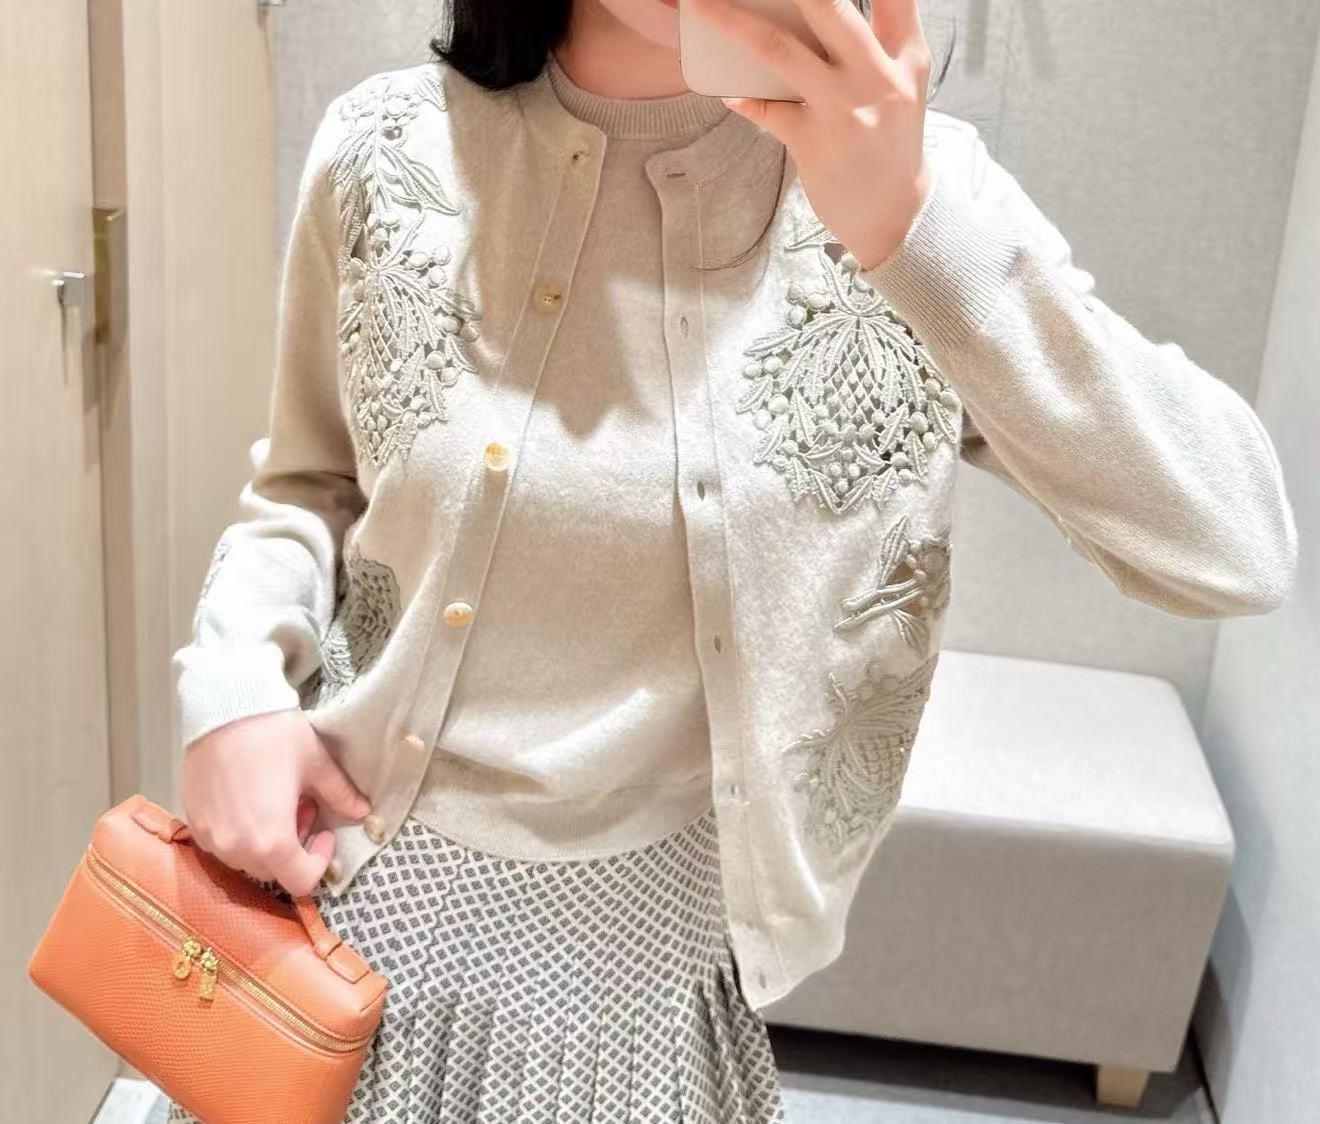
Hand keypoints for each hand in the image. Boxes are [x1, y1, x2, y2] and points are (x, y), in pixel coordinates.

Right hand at [178, 709, 372, 896]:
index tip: (325, 832)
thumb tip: (362, 811)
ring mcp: (210, 836)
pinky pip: (222, 842)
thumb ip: (340, 795)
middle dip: (294, 847)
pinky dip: (240, 832)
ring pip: (245, 858)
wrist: (224, 706)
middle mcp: (236, 848)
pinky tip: (249, 798)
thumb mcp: (317, 764)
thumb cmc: (275, 734)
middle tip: (302, 807)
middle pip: (272, 870)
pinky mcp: (193, 820)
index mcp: (271, 842)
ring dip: (266, 841)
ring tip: (275, 800)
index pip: (300, 881)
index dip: (319, 862)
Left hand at [686, 0, 933, 269]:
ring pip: (782, 52)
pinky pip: (767, 111)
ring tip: (699, 3)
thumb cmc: (890, 142)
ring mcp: (845, 111)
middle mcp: (878, 77)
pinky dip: (744, 97)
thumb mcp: (900, 86)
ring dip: (733, 23)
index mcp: (906, 55)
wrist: (897, 215)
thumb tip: (812, 11)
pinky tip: (726, 88)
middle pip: (829, 7)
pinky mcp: (815, 144)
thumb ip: (874, 41)